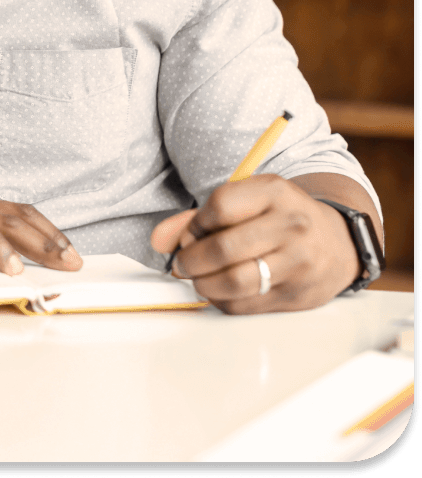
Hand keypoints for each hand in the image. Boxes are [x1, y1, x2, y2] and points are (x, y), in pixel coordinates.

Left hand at [150, 174, 359, 313]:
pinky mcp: (299, 295)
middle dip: (190, 260)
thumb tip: (158, 241)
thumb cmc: (280, 217)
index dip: (194, 224)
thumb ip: (198, 217)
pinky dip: (222, 300)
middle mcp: (291, 226)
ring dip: (203, 284)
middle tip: (182, 263)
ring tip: (199, 278)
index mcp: (275, 192)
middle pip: (223, 249)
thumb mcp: (247, 201)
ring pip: (234, 282)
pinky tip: (221, 290)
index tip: (190, 233)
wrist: (338, 241)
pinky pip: (246, 305)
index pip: (218, 207)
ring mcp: (299, 263)